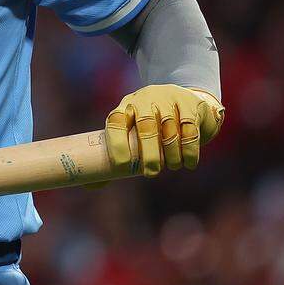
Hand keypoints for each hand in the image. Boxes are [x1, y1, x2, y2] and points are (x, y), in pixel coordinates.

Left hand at [105, 84, 223, 177]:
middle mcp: (144, 100)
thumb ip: (119, 154)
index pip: (115, 122)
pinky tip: (188, 163)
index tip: (122, 167)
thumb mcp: (134, 130)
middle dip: (149, 154)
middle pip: (146, 127)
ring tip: (171, 166)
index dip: (117, 145)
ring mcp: (168, 100)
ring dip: (171, 154)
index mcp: (125, 107)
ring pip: (170, 130)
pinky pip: (190, 130)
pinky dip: (189, 151)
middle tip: (151, 173)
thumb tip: (93, 186)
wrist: (185, 98)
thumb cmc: (151, 123)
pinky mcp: (190, 104)